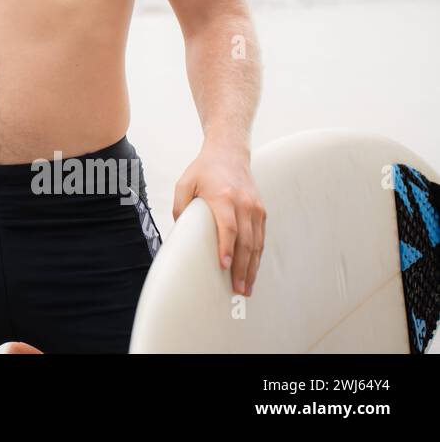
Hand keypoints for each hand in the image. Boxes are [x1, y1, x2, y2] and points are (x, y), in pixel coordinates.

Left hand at [173, 142, 265, 295]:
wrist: (229, 153)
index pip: (229, 227)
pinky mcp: (261, 211)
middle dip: (242, 268)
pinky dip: (257, 256)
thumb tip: (180, 232)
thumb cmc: (204, 169)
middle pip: (246, 241)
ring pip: (257, 243)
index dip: (227, 248)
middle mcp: (243, 203)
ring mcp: (255, 208)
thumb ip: (180, 206)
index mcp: (224, 196)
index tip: (224, 266)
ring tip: (246, 287)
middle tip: (238, 289)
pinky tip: (252, 269)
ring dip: (252, 267)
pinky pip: (261, 237)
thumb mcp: (185, 183)